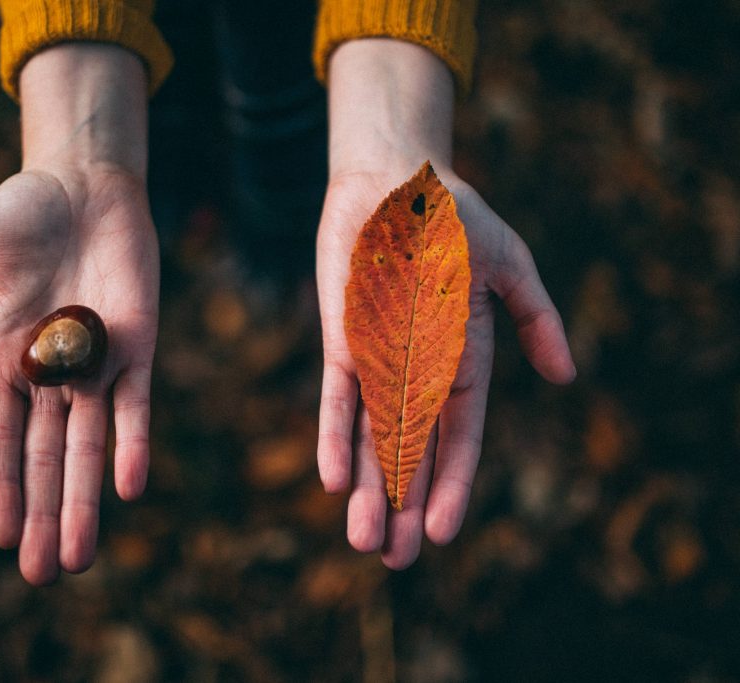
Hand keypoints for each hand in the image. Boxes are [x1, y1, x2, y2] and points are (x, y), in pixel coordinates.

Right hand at [0, 45, 156, 583]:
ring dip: (83, 501)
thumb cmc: (18, 215)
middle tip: (40, 575)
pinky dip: (133, 444)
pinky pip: (136, 404)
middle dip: (43, 514)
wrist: (82, 185)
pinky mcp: (137, 346)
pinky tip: (127, 488)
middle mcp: (52, 375)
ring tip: (77, 557)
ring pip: (90, 447)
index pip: (0, 438)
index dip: (0, 486)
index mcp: (4, 360)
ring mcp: (96, 365)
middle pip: (46, 458)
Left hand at [316, 40, 575, 568]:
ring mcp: (376, 357)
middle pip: (410, 450)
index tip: (444, 532)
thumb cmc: (455, 218)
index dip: (452, 484)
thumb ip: (537, 319)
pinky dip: (334, 435)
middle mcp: (416, 369)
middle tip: (396, 561)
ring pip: (371, 436)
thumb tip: (567, 376)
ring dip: (368, 488)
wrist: (396, 178)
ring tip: (364, 541)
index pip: (458, 436)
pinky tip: (333, 479)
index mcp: (462, 359)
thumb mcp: (510, 266)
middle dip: (403, 504)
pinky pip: (338, 395)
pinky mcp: (341, 339)